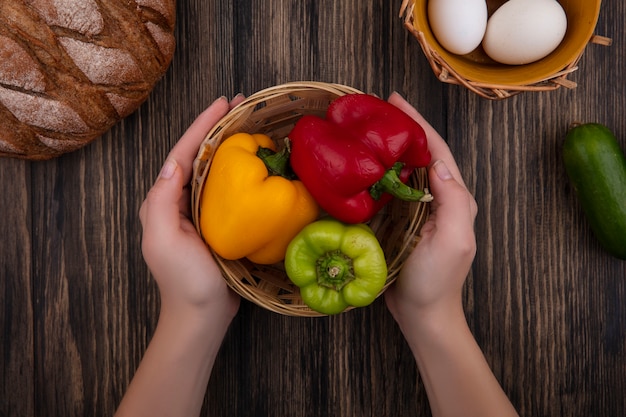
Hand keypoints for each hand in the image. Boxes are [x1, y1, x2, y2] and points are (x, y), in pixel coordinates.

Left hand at [139, 95, 243, 317]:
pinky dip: (239, 170)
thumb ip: (161, 202)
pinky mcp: (219, 223)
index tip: (223, 104)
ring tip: (251, 124)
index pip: (182, 154)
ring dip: (230, 144)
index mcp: (163, 201)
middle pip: (198, 155)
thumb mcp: (163, 240)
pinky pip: (228, 188)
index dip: (202, 126)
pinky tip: (255, 163)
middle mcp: (179, 201)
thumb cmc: (184, 281)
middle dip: (217, 128)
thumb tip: (172, 164)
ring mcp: (199, 212)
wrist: (202, 315)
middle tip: (242, 106)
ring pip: (214, 168)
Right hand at [384, 92, 477, 323]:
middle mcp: (439, 199)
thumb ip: (454, 200)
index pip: (437, 152)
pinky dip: (378, 173)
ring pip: (405, 170)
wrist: (422, 314)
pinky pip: (390, 190)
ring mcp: (419, 211)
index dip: (417, 124)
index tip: (395, 102)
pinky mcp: (401, 222)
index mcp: (455, 198)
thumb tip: (437, 163)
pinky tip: (362, 167)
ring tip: (366, 130)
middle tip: (375, 110)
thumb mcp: (454, 239)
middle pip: (421, 154)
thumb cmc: (437, 280)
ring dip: (388, 148)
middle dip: (402, 129)